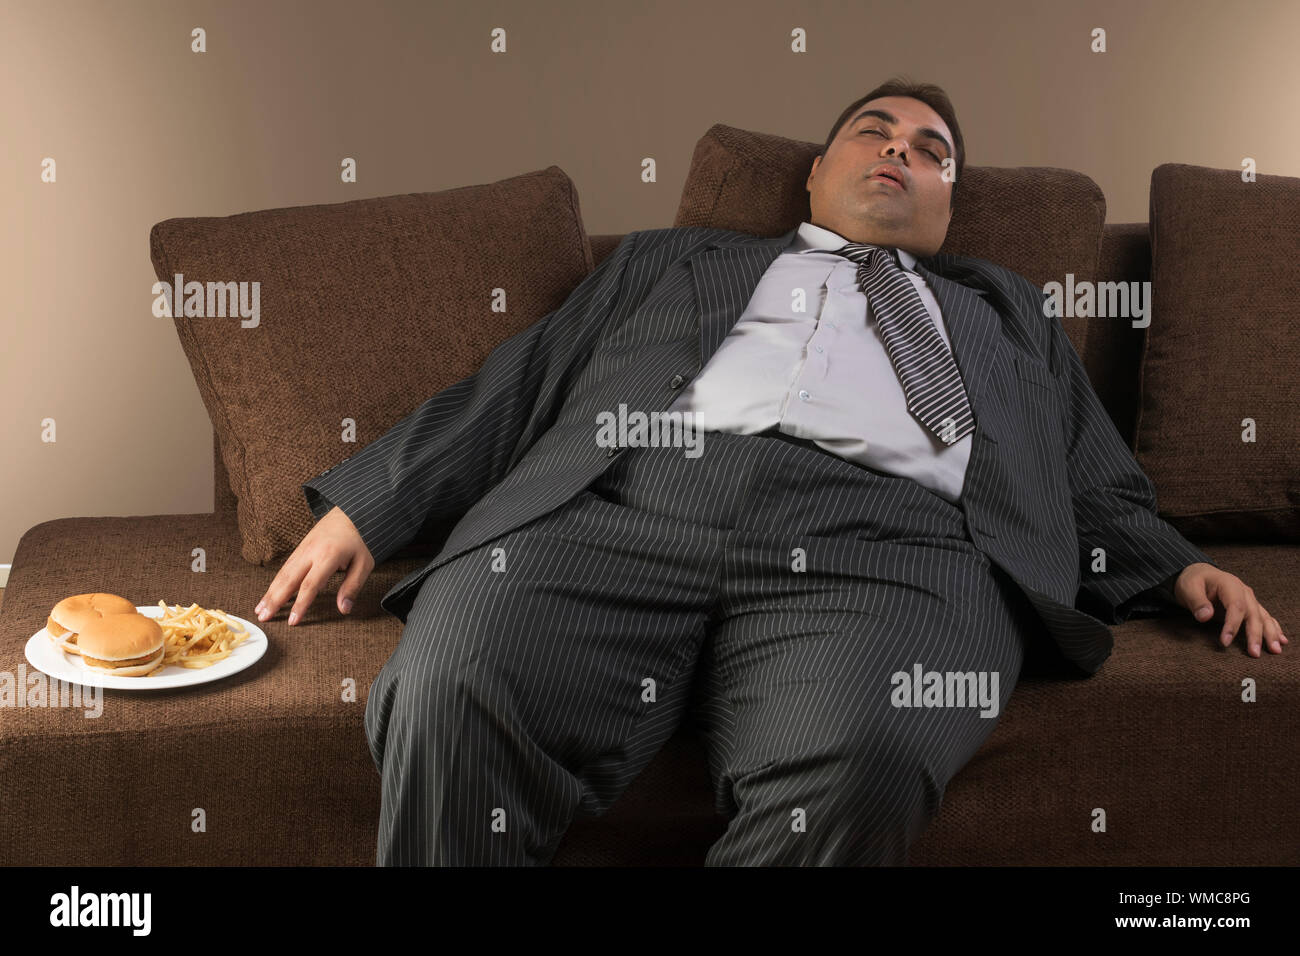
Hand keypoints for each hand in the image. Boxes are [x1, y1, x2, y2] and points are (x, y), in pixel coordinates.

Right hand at [254, 506, 374, 625]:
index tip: (292, 621)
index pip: (310, 585)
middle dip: (274, 600)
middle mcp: (311, 552)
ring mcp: (303, 548)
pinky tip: (270, 593)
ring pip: (283, 573)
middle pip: (288, 579)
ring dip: (270, 592)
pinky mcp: (300, 547)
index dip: (300, 604)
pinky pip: (285, 567)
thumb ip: (352, 586)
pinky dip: (275, 581)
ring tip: (259, 609)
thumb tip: (343, 609)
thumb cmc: (360, 539)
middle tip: (262, 617)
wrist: (352, 512)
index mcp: (328, 556)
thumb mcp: (364, 563)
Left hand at [1171, 562, 1288, 656]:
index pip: (1236, 606)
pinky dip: (1274, 628)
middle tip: (1254, 653)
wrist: (1198, 574)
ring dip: (1270, 634)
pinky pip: (1265, 617)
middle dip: (1255, 634)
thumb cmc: (1193, 581)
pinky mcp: (1250, 606)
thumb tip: (1205, 617)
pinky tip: (1281, 640)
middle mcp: (1244, 591)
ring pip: (1263, 617)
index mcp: (1229, 584)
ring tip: (1275, 650)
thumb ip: (1196, 602)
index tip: (1225, 642)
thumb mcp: (1188, 588)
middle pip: (1253, 614)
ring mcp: (1249, 599)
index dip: (1232, 625)